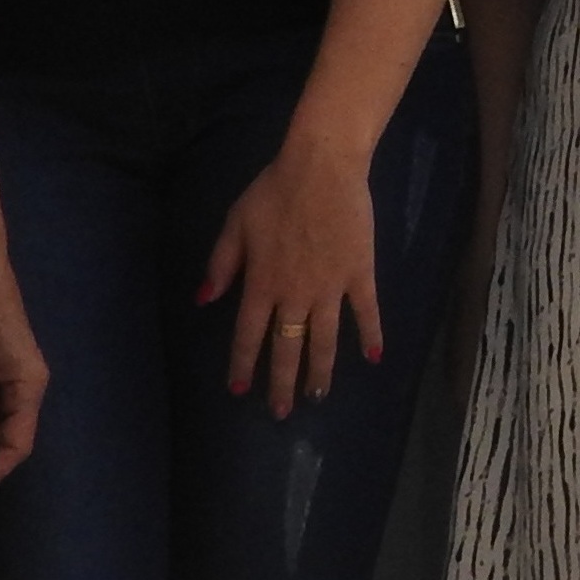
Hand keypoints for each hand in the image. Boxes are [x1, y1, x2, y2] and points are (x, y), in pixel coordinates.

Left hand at [199, 139, 379, 419]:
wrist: (322, 168)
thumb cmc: (274, 191)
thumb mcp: (235, 224)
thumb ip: (221, 264)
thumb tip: (205, 300)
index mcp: (261, 284)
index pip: (249, 335)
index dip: (243, 365)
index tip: (240, 391)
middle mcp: (294, 295)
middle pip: (287, 347)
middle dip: (282, 382)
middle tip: (281, 411)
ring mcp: (330, 288)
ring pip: (324, 339)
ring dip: (320, 371)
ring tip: (318, 397)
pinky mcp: (359, 274)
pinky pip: (365, 311)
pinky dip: (370, 335)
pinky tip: (374, 358)